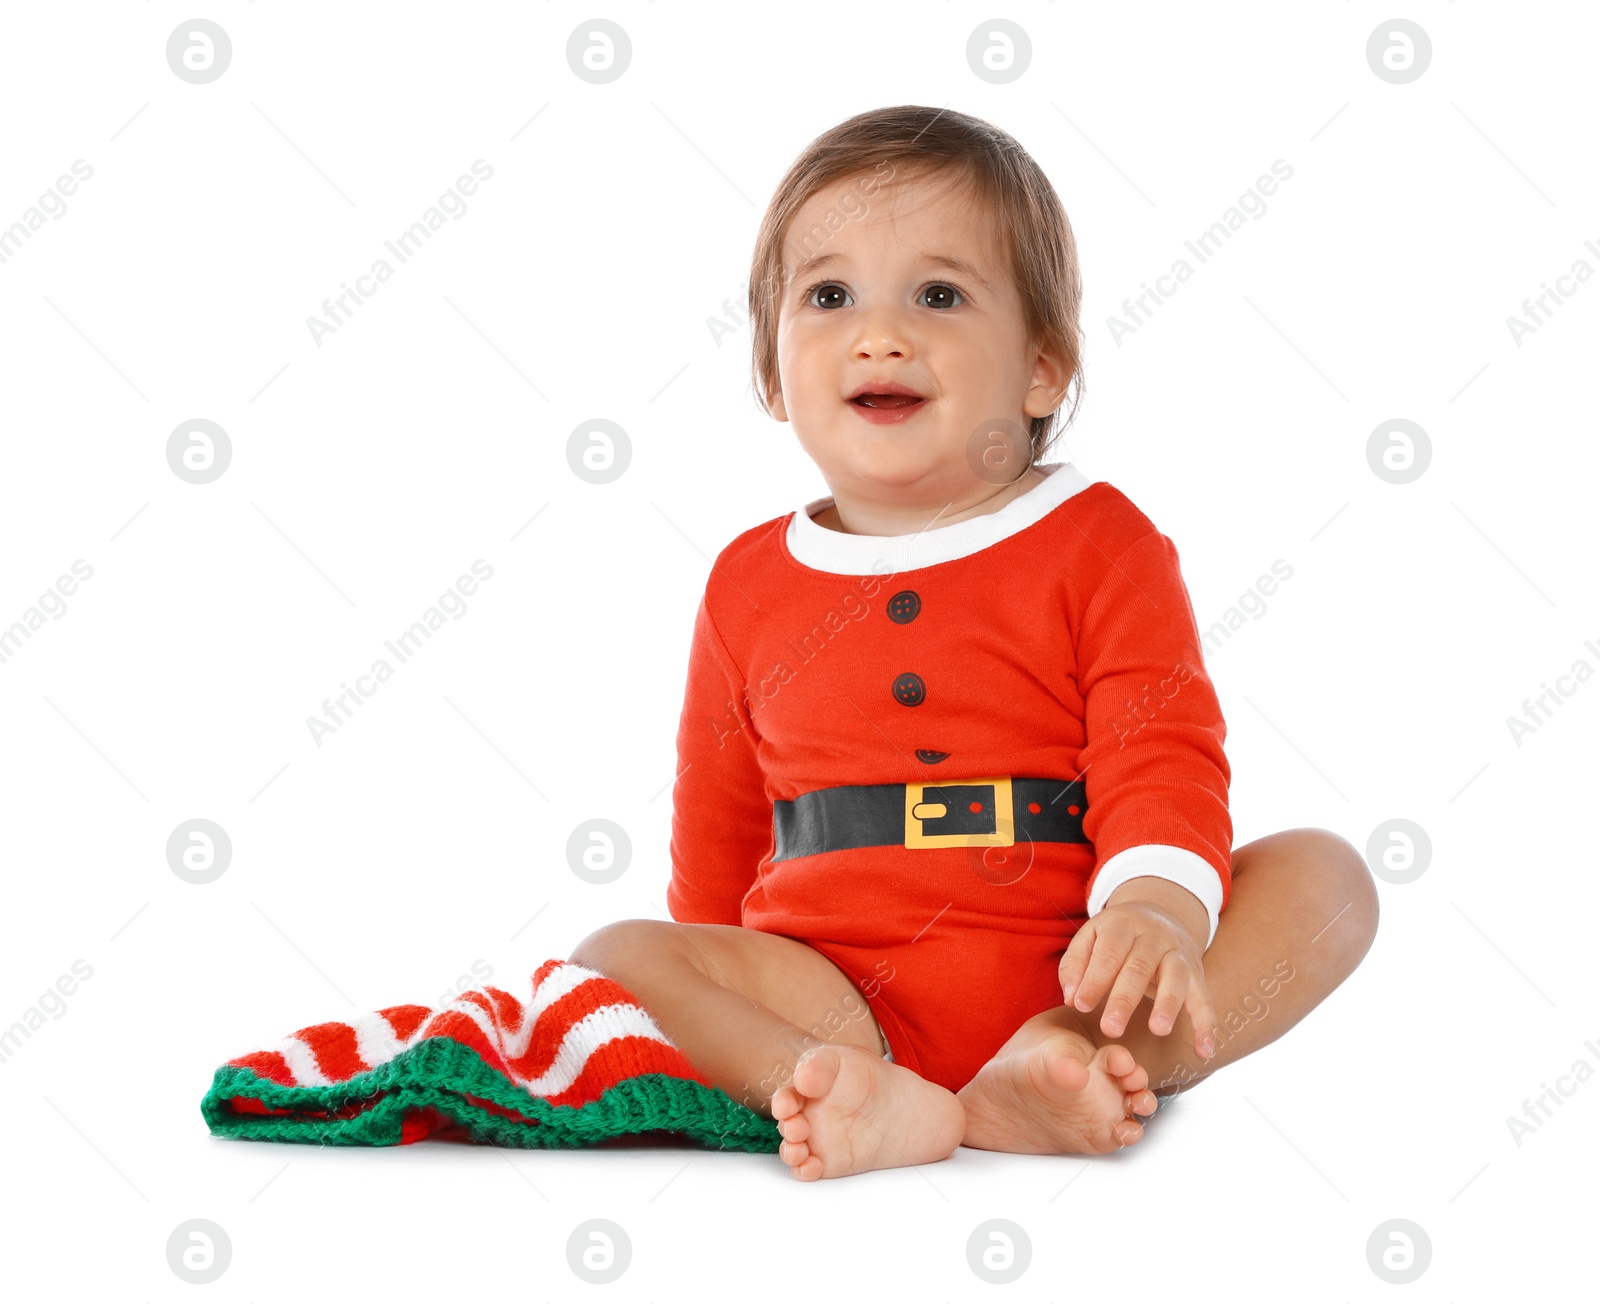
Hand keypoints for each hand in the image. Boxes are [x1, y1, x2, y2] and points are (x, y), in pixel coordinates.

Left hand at [1058, 877, 1217, 1060]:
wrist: (1161, 913)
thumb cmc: (1116, 935)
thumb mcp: (1090, 937)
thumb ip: (1075, 964)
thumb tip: (1070, 997)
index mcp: (1123, 925)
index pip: (1107, 954)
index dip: (1094, 980)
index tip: (1080, 1005)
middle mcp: (1154, 937)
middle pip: (1139, 967)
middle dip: (1124, 1000)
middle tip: (1110, 1029)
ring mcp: (1178, 954)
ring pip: (1176, 978)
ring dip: (1168, 1005)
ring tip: (1158, 1030)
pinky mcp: (1197, 973)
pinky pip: (1204, 999)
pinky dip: (1206, 1024)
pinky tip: (1203, 1051)